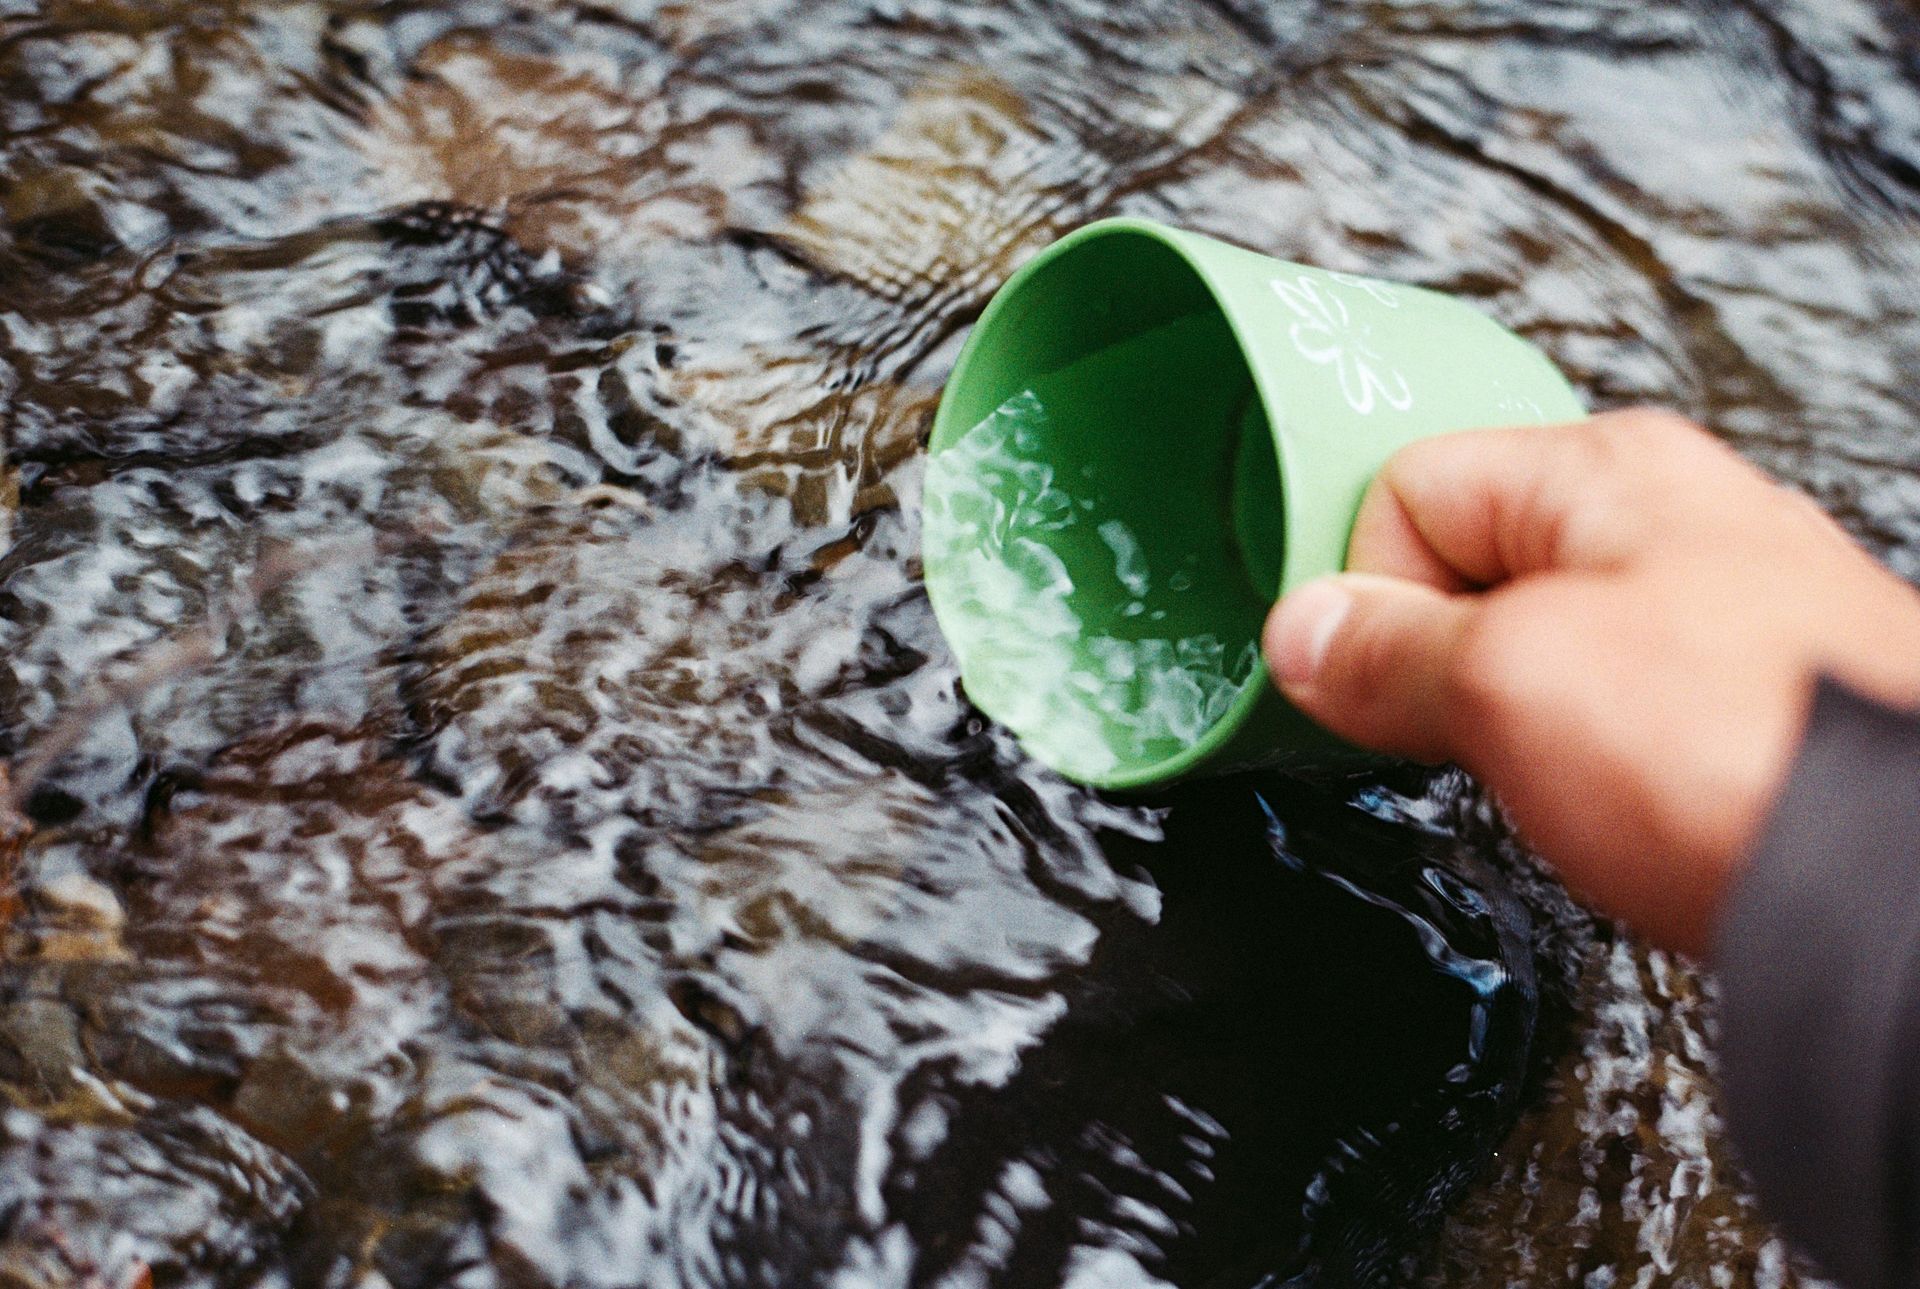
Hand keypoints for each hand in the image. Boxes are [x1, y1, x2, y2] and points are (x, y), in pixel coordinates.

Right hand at [1263, 409, 1919, 955]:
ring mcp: (1717, 617)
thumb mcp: (1510, 683)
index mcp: (1605, 472)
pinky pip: (1609, 711)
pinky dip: (1585, 764)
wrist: (1908, 884)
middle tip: (1465, 732)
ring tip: (1555, 779)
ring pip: (1538, 650)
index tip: (1366, 678)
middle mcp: (1669, 523)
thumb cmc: (1747, 755)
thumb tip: (1303, 633)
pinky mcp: (1745, 708)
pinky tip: (1614, 809)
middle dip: (1437, 660)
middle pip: (1471, 568)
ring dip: (1509, 722)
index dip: (1369, 589)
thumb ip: (1384, 650)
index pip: (1409, 487)